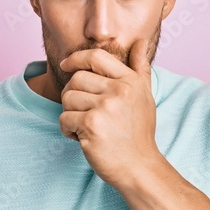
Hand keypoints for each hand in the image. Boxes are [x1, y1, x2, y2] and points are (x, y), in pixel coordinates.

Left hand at [58, 39, 161, 188]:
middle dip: (73, 95)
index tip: (66, 64)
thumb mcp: (145, 97)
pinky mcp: (91, 125)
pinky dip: (68, 130)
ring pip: (67, 98)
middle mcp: (119, 91)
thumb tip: (140, 42)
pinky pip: (64, 118)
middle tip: (83, 112)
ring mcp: (105, 107)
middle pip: (76, 79)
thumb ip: (140, 68)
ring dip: (71, 114)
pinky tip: (84, 138)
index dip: (76, 58)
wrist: (139, 167)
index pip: (96, 57)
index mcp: (130, 81)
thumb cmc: (139, 133)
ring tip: (86, 127)